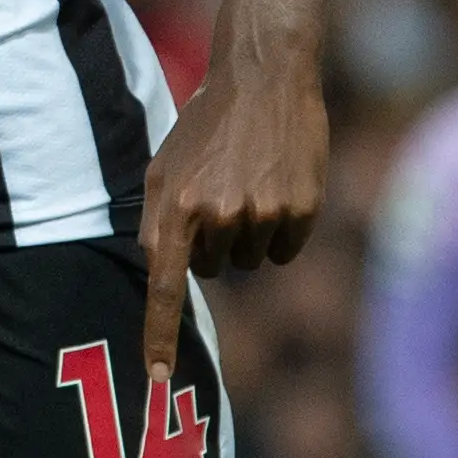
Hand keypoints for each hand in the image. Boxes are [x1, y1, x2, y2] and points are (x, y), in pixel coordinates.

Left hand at [140, 58, 324, 379]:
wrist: (264, 77)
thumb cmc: (206, 126)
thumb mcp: (164, 167)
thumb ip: (159, 225)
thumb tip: (161, 277)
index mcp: (175, 206)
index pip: (163, 287)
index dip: (159, 336)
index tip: (156, 379)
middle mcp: (217, 216)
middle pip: (213, 270)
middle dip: (213, 243)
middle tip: (220, 193)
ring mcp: (262, 215)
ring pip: (250, 261)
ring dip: (249, 234)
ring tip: (249, 181)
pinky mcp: (300, 212)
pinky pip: (285, 252)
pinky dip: (281, 231)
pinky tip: (278, 187)